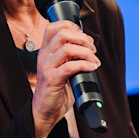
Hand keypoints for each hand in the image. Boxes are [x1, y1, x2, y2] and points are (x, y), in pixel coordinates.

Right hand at [31, 21, 99, 137]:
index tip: (84, 36)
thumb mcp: (62, 68)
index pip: (54, 27)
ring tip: (94, 60)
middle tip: (92, 49)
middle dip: (82, 38)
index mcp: (46, 51)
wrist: (45, 111)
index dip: (71, 26)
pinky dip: (84, 65)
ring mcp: (47, 67)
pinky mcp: (52, 79)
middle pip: (62, 34)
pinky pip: (70, 66)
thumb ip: (71, 57)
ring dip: (86, 52)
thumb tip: (90, 48)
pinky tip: (91, 68)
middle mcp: (44, 56)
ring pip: (67, 48)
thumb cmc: (55, 90)